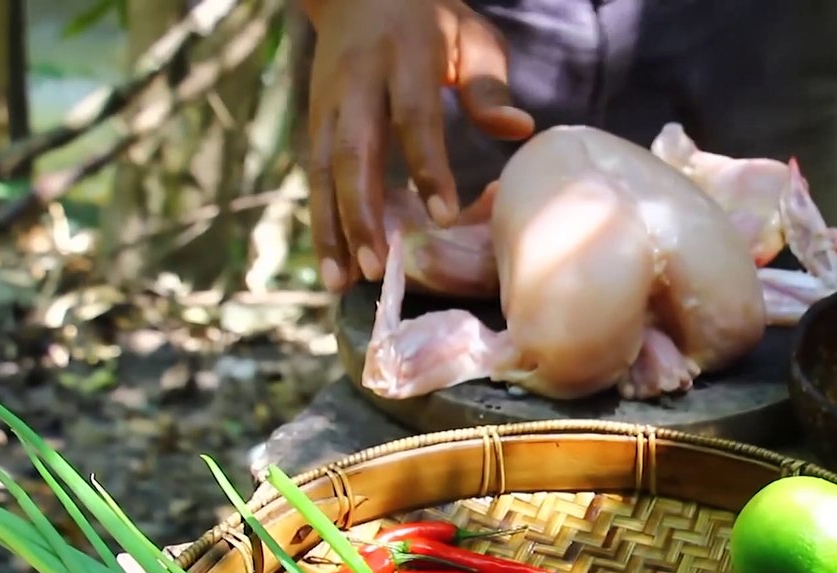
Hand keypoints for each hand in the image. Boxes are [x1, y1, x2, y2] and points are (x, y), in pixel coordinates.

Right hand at [301, 0, 534, 291]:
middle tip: (378, 267)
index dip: (427, 167)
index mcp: (401, 59)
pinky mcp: (315, 124)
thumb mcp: (469, 37)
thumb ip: (490, 85)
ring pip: (324, 173)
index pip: (413, 119)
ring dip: (331, 229)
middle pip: (353, 153)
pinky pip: (316, 179)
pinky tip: (333, 266)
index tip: (445, 216)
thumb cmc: (432, 20)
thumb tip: (521, 129)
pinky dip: (321, 222)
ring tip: (343, 282)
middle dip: (362, 214)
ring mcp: (327, 105)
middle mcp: (355, 84)